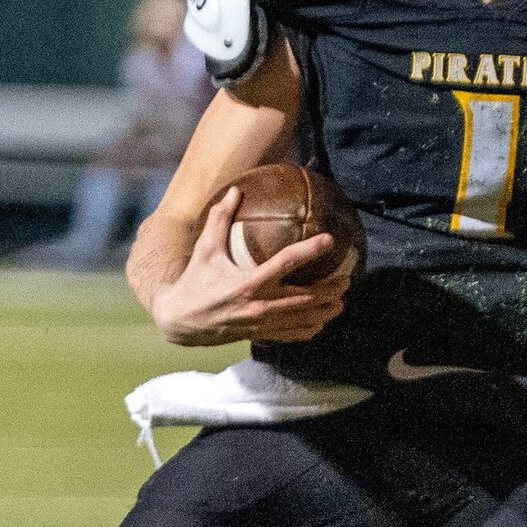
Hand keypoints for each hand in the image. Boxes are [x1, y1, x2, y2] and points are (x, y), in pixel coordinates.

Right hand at [148, 187, 348, 343]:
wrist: (179, 320)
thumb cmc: (194, 281)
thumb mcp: (205, 249)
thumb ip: (220, 219)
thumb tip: (234, 190)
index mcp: (248, 282)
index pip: (287, 263)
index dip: (311, 250)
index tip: (330, 240)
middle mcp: (259, 305)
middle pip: (306, 297)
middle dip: (330, 289)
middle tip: (347, 278)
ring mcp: (262, 324)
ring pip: (304, 319)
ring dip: (326, 310)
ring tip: (342, 300)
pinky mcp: (260, 336)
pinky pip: (292, 335)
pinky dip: (310, 329)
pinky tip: (322, 322)